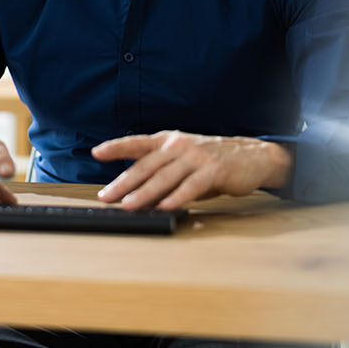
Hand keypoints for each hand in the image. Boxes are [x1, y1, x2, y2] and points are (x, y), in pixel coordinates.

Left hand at [91, 131, 290, 210]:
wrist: (252, 157)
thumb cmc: (211, 161)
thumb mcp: (182, 161)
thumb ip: (161, 174)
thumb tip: (135, 195)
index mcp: (168, 140)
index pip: (137, 143)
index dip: (116, 147)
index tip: (96, 152)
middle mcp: (179, 146)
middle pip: (146, 165)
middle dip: (123, 182)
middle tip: (107, 196)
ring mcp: (196, 157)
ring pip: (165, 177)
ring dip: (145, 193)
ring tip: (129, 205)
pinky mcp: (213, 170)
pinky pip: (191, 186)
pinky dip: (176, 197)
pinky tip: (165, 207)